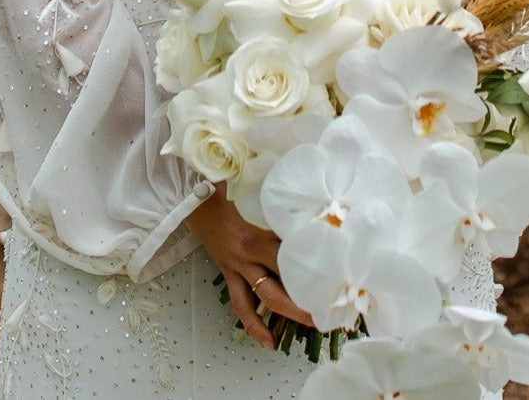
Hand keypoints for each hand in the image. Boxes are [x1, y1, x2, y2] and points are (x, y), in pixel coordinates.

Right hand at [185, 180, 315, 349]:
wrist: (191, 196)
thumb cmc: (223, 187)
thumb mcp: (254, 188)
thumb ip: (278, 198)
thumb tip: (310, 200)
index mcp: (257, 233)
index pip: (292, 254)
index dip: (314, 265)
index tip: (337, 272)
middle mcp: (250, 253)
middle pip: (283, 283)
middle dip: (306, 299)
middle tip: (330, 308)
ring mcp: (239, 265)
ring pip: (266, 298)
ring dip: (288, 315)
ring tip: (310, 325)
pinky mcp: (229, 272)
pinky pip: (241, 304)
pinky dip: (254, 324)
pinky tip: (269, 341)